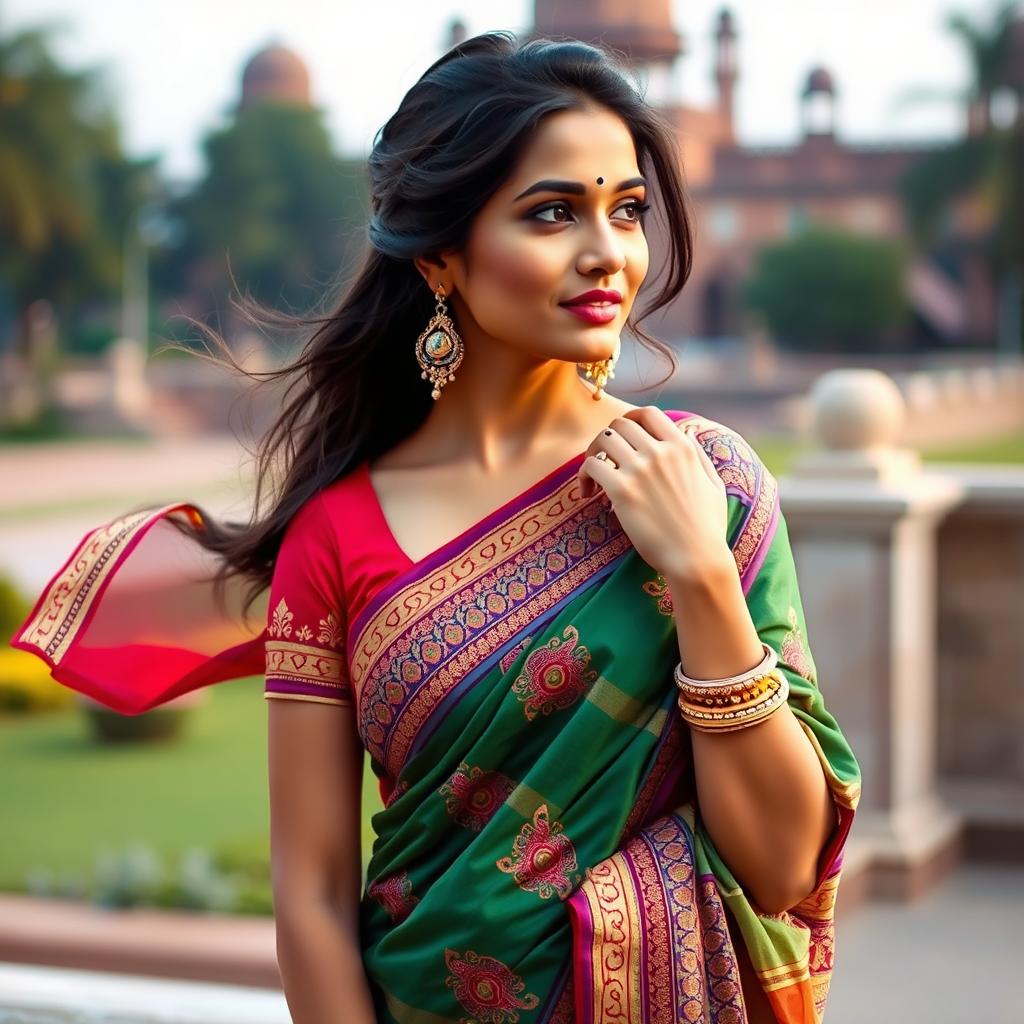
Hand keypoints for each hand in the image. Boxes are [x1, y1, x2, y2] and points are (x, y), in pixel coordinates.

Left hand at [577, 406, 733, 581]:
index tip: (622, 436)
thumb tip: (686, 435)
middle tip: (604, 460)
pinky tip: (589, 494)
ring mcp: (640, 469)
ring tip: (594, 478)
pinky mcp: (622, 491)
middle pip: (620, 424)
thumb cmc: (707, 528)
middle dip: (608, 439)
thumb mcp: (713, 484)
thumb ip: (699, 457)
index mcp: (682, 448)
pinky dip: (584, 476)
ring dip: (593, 454)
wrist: (696, 559)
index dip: (630, 420)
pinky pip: (591, 466)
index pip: (649, 413)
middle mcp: (660, 452)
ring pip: (603, 440)